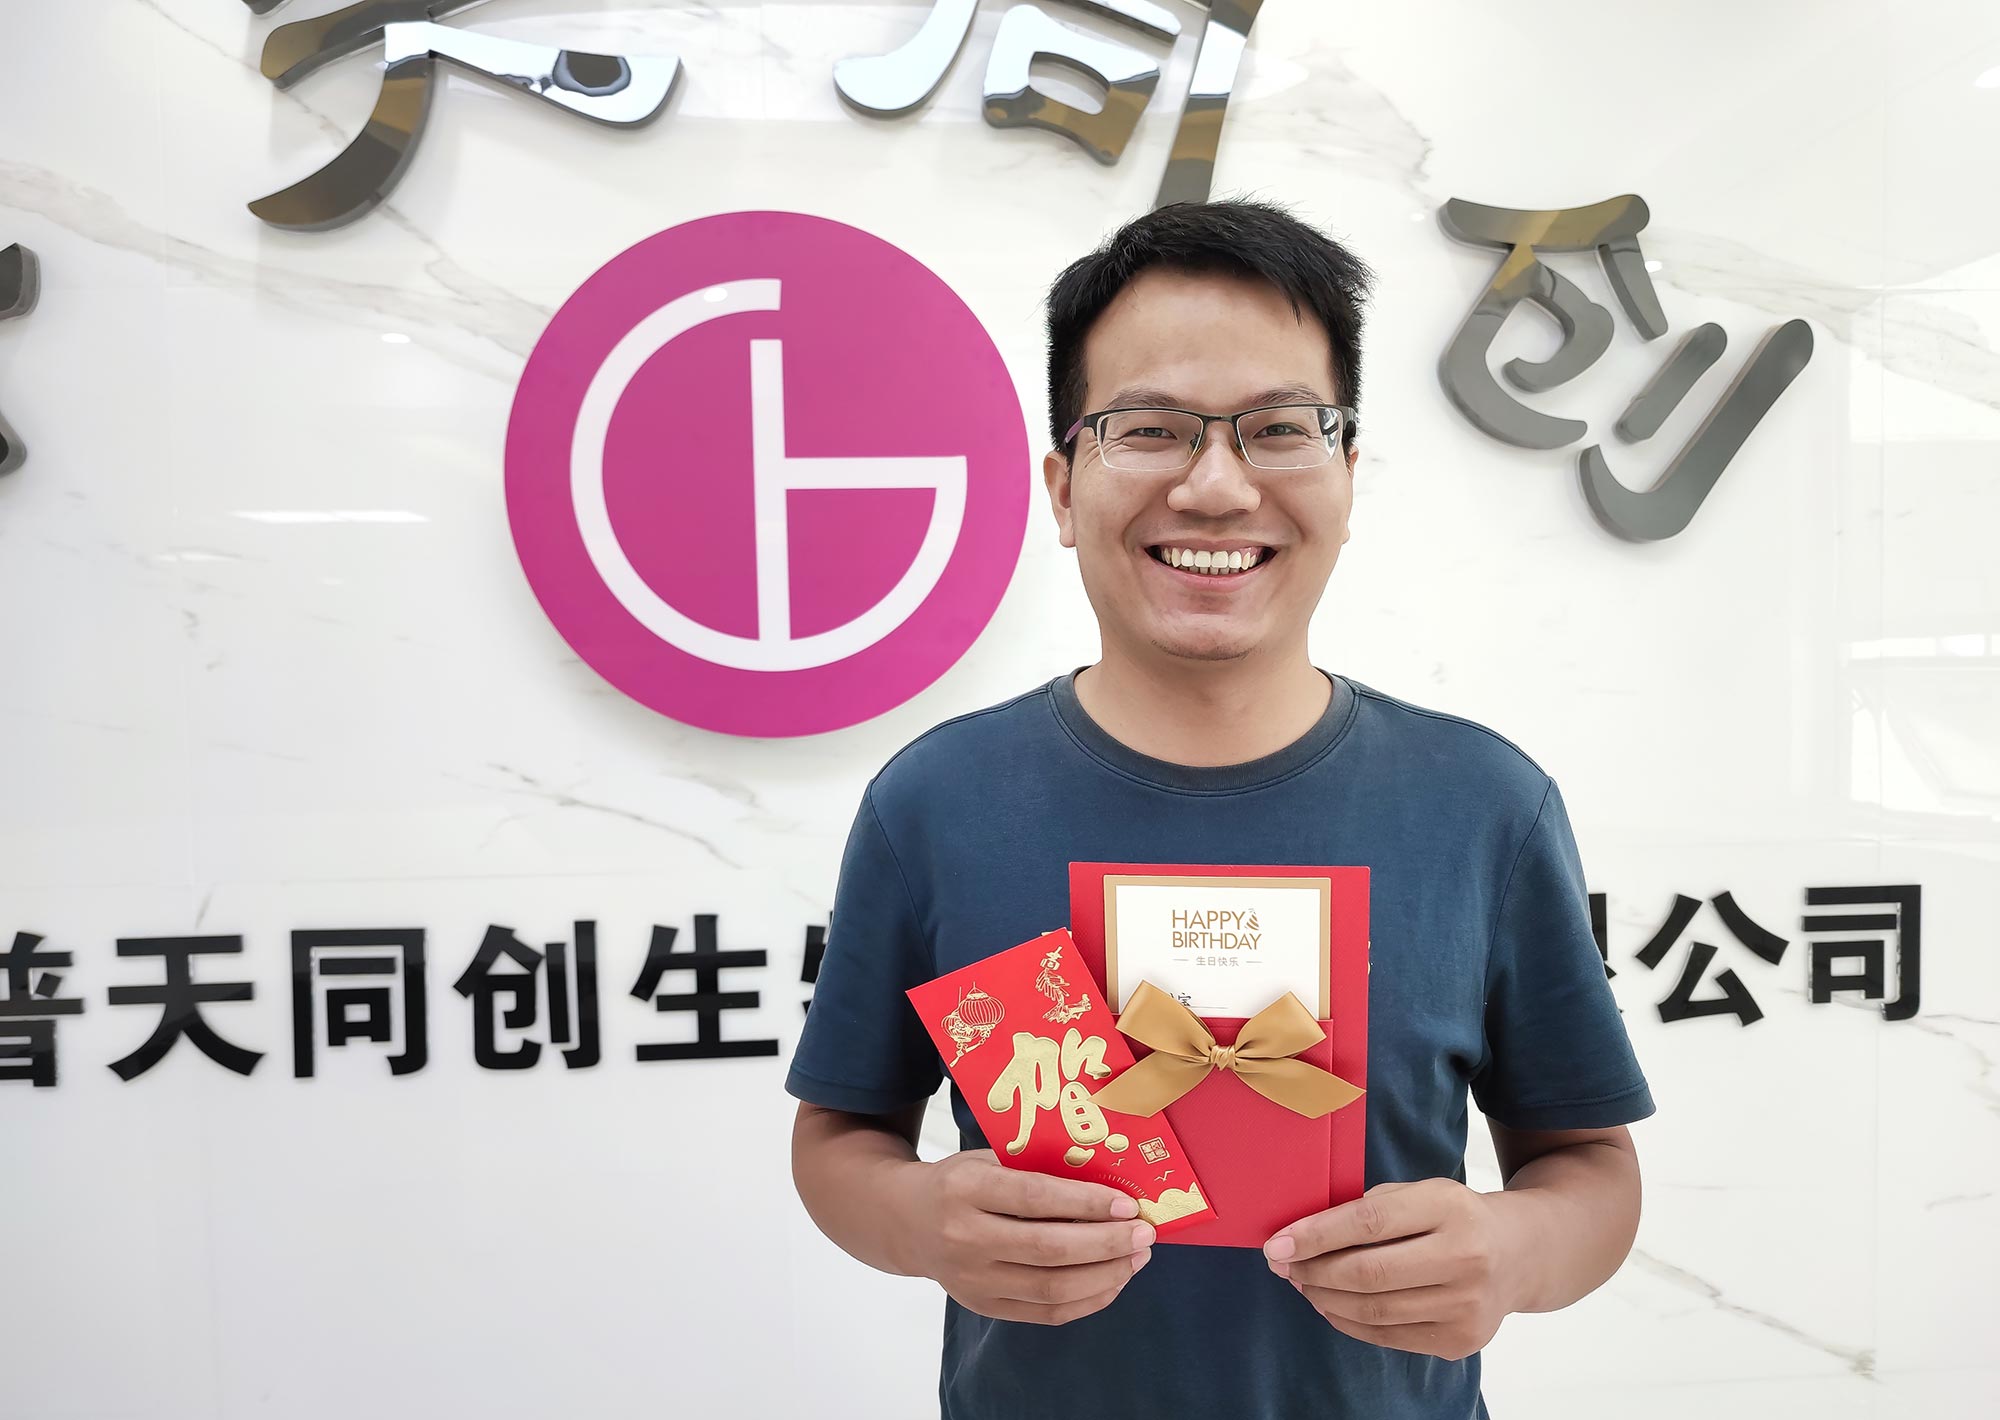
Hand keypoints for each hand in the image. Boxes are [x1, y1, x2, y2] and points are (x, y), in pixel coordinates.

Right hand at [900, 1148, 1154, 1324]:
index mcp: (965, 1188)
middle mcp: (965, 1238)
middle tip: (1145, 1233)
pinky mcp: (984, 1307)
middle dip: (1107, 1244)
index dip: (1086, 1203)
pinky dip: (1088, 1300)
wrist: (904, 1222)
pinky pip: (1046, 1314)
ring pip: (1052, 1289)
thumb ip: (1034, 1167)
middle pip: (1049, 1250)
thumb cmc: (958, 1181)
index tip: (1128, 1203)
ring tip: (1137, 1257)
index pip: (1035, 1198)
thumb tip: (1107, 1179)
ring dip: (1105, 1275)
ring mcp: (973, 1280)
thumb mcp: (986, 1158)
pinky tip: (1113, 1280)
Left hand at [1263, 1179, 1514, 1360]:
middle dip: (1312, 1271)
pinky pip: (1388, 1336)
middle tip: (1282, 1265)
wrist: (1521, 1255)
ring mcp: (1466, 1306)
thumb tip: (1302, 1236)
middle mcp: (1465, 1258)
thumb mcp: (1422, 1192)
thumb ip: (1370, 1208)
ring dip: (1324, 1298)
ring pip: (1373, 1311)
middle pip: (1367, 1273)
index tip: (1276, 1243)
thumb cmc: (1455, 1217)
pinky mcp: (1461, 1341)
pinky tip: (1330, 1304)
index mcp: (1450, 1207)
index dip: (1316, 1235)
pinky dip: (1348, 1322)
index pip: (1369, 1222)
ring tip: (1302, 1282)